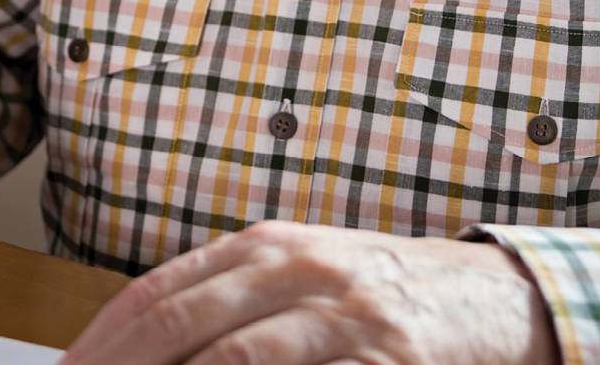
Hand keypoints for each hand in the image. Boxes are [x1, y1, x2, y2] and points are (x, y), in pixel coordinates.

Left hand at [61, 223, 560, 364]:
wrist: (499, 299)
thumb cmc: (383, 293)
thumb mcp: (302, 276)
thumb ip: (229, 300)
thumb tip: (139, 345)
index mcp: (268, 247)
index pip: (158, 291)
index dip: (100, 341)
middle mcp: (301, 272)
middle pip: (183, 325)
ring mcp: (345, 319)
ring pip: (238, 361)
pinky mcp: (388, 364)